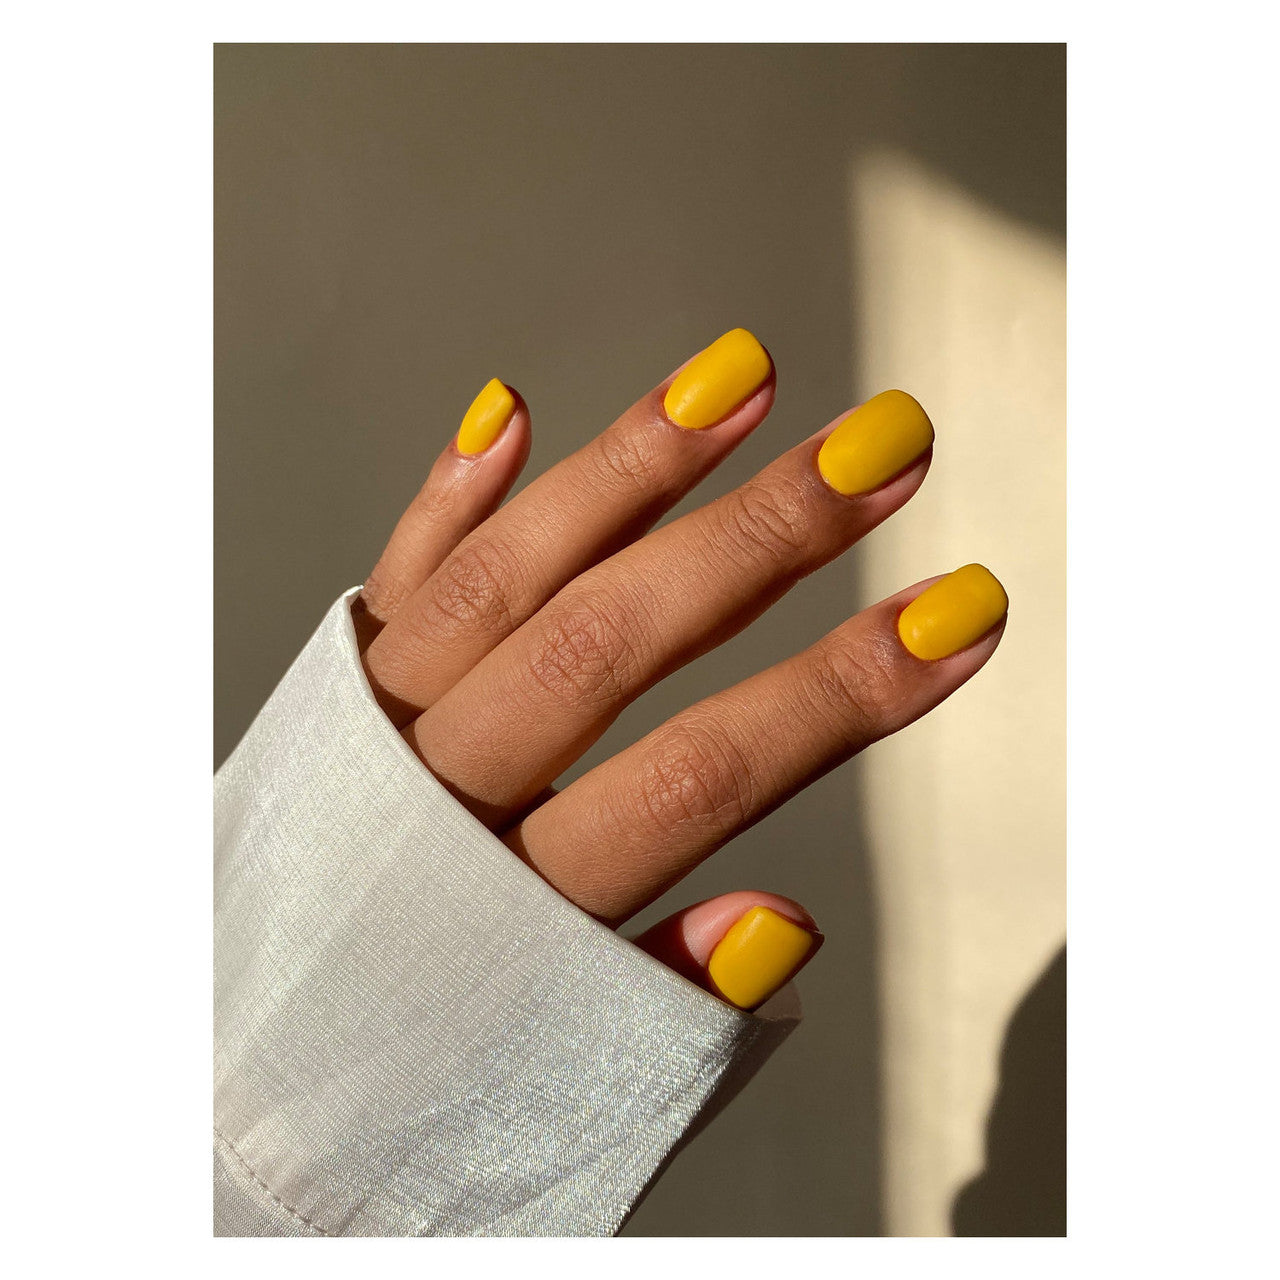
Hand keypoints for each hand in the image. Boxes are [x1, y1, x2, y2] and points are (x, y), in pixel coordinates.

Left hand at [352, 328, 1007, 1009]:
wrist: (237, 1060)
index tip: (959, 614)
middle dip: (759, 541)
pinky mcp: (329, 689)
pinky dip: (451, 492)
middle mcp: (427, 799)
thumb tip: (787, 921)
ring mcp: (369, 727)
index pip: (697, 779)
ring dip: (630, 470)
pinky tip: (509, 405)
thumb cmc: (410, 1063)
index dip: (834, 696)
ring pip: (507, 575)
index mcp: (498, 911)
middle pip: (608, 643)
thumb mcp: (545, 1067)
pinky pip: (393, 574)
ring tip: (740, 376)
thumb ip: (660, 998)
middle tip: (883, 448)